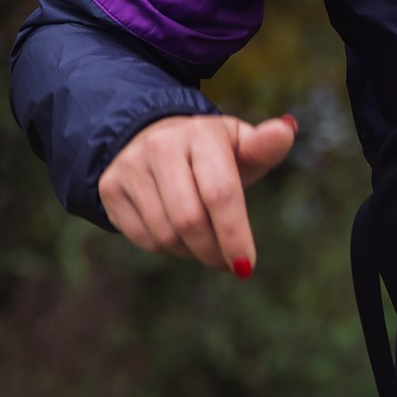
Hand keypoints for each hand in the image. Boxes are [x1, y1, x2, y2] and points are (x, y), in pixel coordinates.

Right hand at [98, 111, 296, 276]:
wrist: (155, 139)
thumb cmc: (213, 153)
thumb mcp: (241, 147)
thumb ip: (265, 147)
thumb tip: (287, 130)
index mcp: (200, 133)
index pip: (220, 193)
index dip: (234, 235)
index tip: (246, 266)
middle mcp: (160, 145)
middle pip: (189, 220)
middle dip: (214, 251)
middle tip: (228, 263)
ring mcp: (130, 165)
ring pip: (165, 234)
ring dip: (191, 253)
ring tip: (205, 245)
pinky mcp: (110, 187)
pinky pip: (143, 238)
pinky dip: (167, 248)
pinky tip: (178, 235)